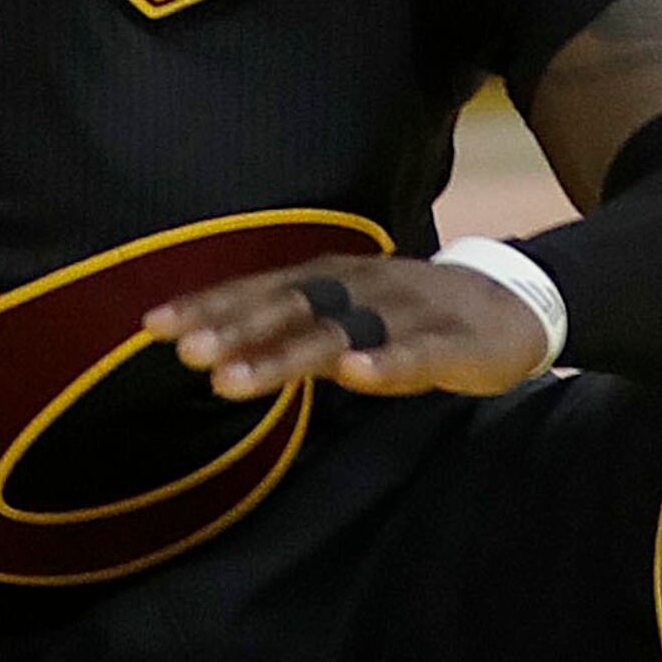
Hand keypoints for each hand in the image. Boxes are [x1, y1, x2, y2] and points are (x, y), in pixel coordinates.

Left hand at [140, 251, 550, 402]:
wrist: (508, 303)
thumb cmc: (409, 314)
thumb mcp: (345, 312)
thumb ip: (289, 327)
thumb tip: (215, 348)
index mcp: (330, 279)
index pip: (258, 289)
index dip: (208, 306)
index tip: (152, 327)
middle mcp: (360, 286)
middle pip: (289, 305)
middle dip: (235, 328)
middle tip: (186, 353)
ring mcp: (404, 310)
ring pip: (338, 332)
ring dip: (284, 355)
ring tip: (234, 382)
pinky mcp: (450, 341)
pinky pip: (415, 352)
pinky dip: (385, 362)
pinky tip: (357, 376)